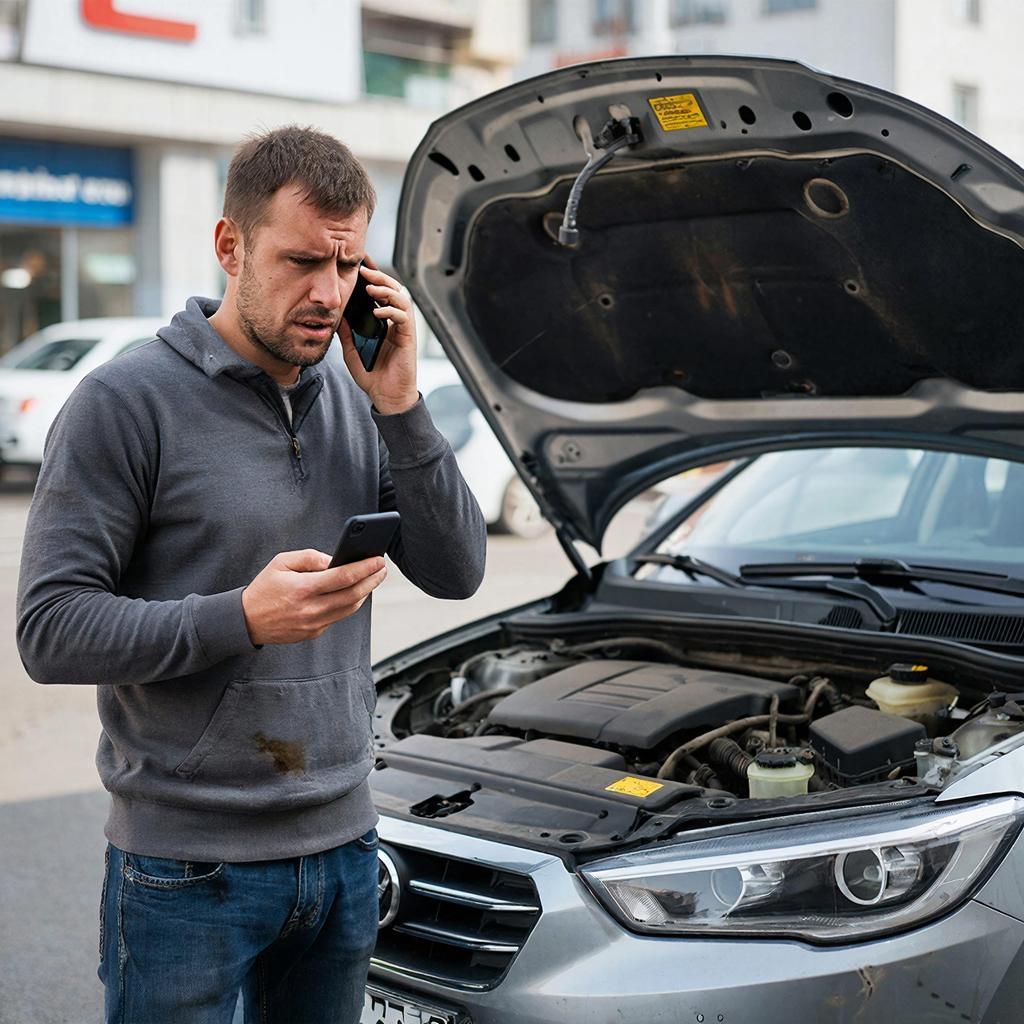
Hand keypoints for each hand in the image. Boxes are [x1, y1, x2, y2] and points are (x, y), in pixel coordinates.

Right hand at [241, 549, 386, 645]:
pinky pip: (338, 616)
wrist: (246, 620)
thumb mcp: (282, 562)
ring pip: (350, 608)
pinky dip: (350, 604)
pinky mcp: (314, 632)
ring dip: (365, 593)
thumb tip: (335, 560)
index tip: (378, 560)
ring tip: (373, 579)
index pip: (343, 577)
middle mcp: (311, 609)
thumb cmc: (264, 588)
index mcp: (303, 588)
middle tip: (382, 569)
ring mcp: (314, 624)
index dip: (365, 568)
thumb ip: (310, 558)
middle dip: (372, 580)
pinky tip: (355, 592)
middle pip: (353, 595)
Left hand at [340, 257, 417, 414]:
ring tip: (371, 286)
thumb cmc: (372, 374)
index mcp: (383, 321)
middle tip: (363, 269)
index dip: (372, 277)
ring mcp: (403, 329)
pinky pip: (404, 318)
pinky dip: (391, 311)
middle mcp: (394, 322)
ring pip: (401, 298)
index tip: (358, 265)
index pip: (380, 292)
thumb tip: (336, 314)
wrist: (386, 396)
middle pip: (393, 289)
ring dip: (386, 289)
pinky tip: (378, 312)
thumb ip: (346, 332)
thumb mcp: (351, 350)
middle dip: (379, 276)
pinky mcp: (408, 338)